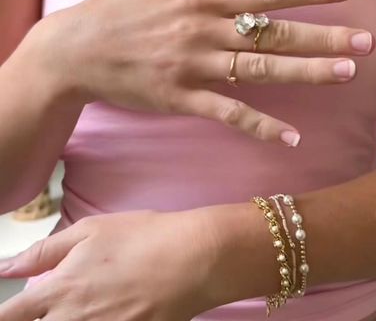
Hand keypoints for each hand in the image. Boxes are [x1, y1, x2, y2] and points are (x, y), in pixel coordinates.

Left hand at [0, 208, 219, 320]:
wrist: (190, 258)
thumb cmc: (141, 237)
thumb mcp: (90, 230)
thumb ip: (44, 251)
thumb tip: (6, 267)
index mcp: (60, 290)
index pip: (12, 315)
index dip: (6, 314)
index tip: (10, 310)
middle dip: (37, 319)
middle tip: (53, 305)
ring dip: (66, 320)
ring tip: (85, 306)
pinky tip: (105, 313)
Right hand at [36, 0, 373, 145]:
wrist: (74, 51)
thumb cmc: (114, 6)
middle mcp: (204, 32)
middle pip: (274, 33)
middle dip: (323, 37)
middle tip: (367, 42)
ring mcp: (195, 68)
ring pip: (260, 70)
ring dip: (306, 73)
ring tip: (347, 74)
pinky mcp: (182, 100)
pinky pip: (229, 114)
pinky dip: (261, 125)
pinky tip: (293, 135)